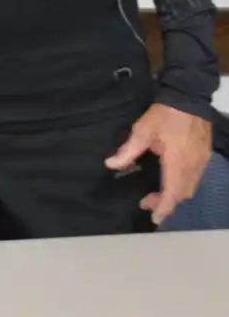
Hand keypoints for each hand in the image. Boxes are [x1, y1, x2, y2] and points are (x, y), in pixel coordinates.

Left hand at [105, 104, 211, 225]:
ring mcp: (202, 161)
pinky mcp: (205, 156)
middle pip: (183, 194)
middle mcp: (194, 166)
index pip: (172, 192)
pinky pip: (196, 178)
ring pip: (191, 187)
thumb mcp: (142, 130)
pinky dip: (183, 186)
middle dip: (166, 203)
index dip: (163, 207)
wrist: (189, 97)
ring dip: (175, 195)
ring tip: (155, 195)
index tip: (155, 218)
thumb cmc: (164, 115)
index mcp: (178, 162)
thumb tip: (111, 164)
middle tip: (146, 203)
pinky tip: (170, 181)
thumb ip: (128, 150)